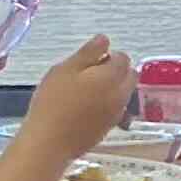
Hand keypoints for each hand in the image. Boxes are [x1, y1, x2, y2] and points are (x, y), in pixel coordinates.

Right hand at [11, 36, 134, 171]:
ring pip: (124, 93)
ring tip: (85, 91)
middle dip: (116, 71)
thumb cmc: (53, 101)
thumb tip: (104, 39)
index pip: (123, 58)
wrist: (50, 141)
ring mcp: (118, 113)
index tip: (89, 62)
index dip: (107, 56)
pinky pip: (117, 109)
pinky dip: (108, 104)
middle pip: (129, 75)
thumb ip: (88, 53)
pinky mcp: (110, 127)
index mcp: (112, 77)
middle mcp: (121, 94)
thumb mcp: (65, 69)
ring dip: (113, 87)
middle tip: (88, 74)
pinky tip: (86, 108)